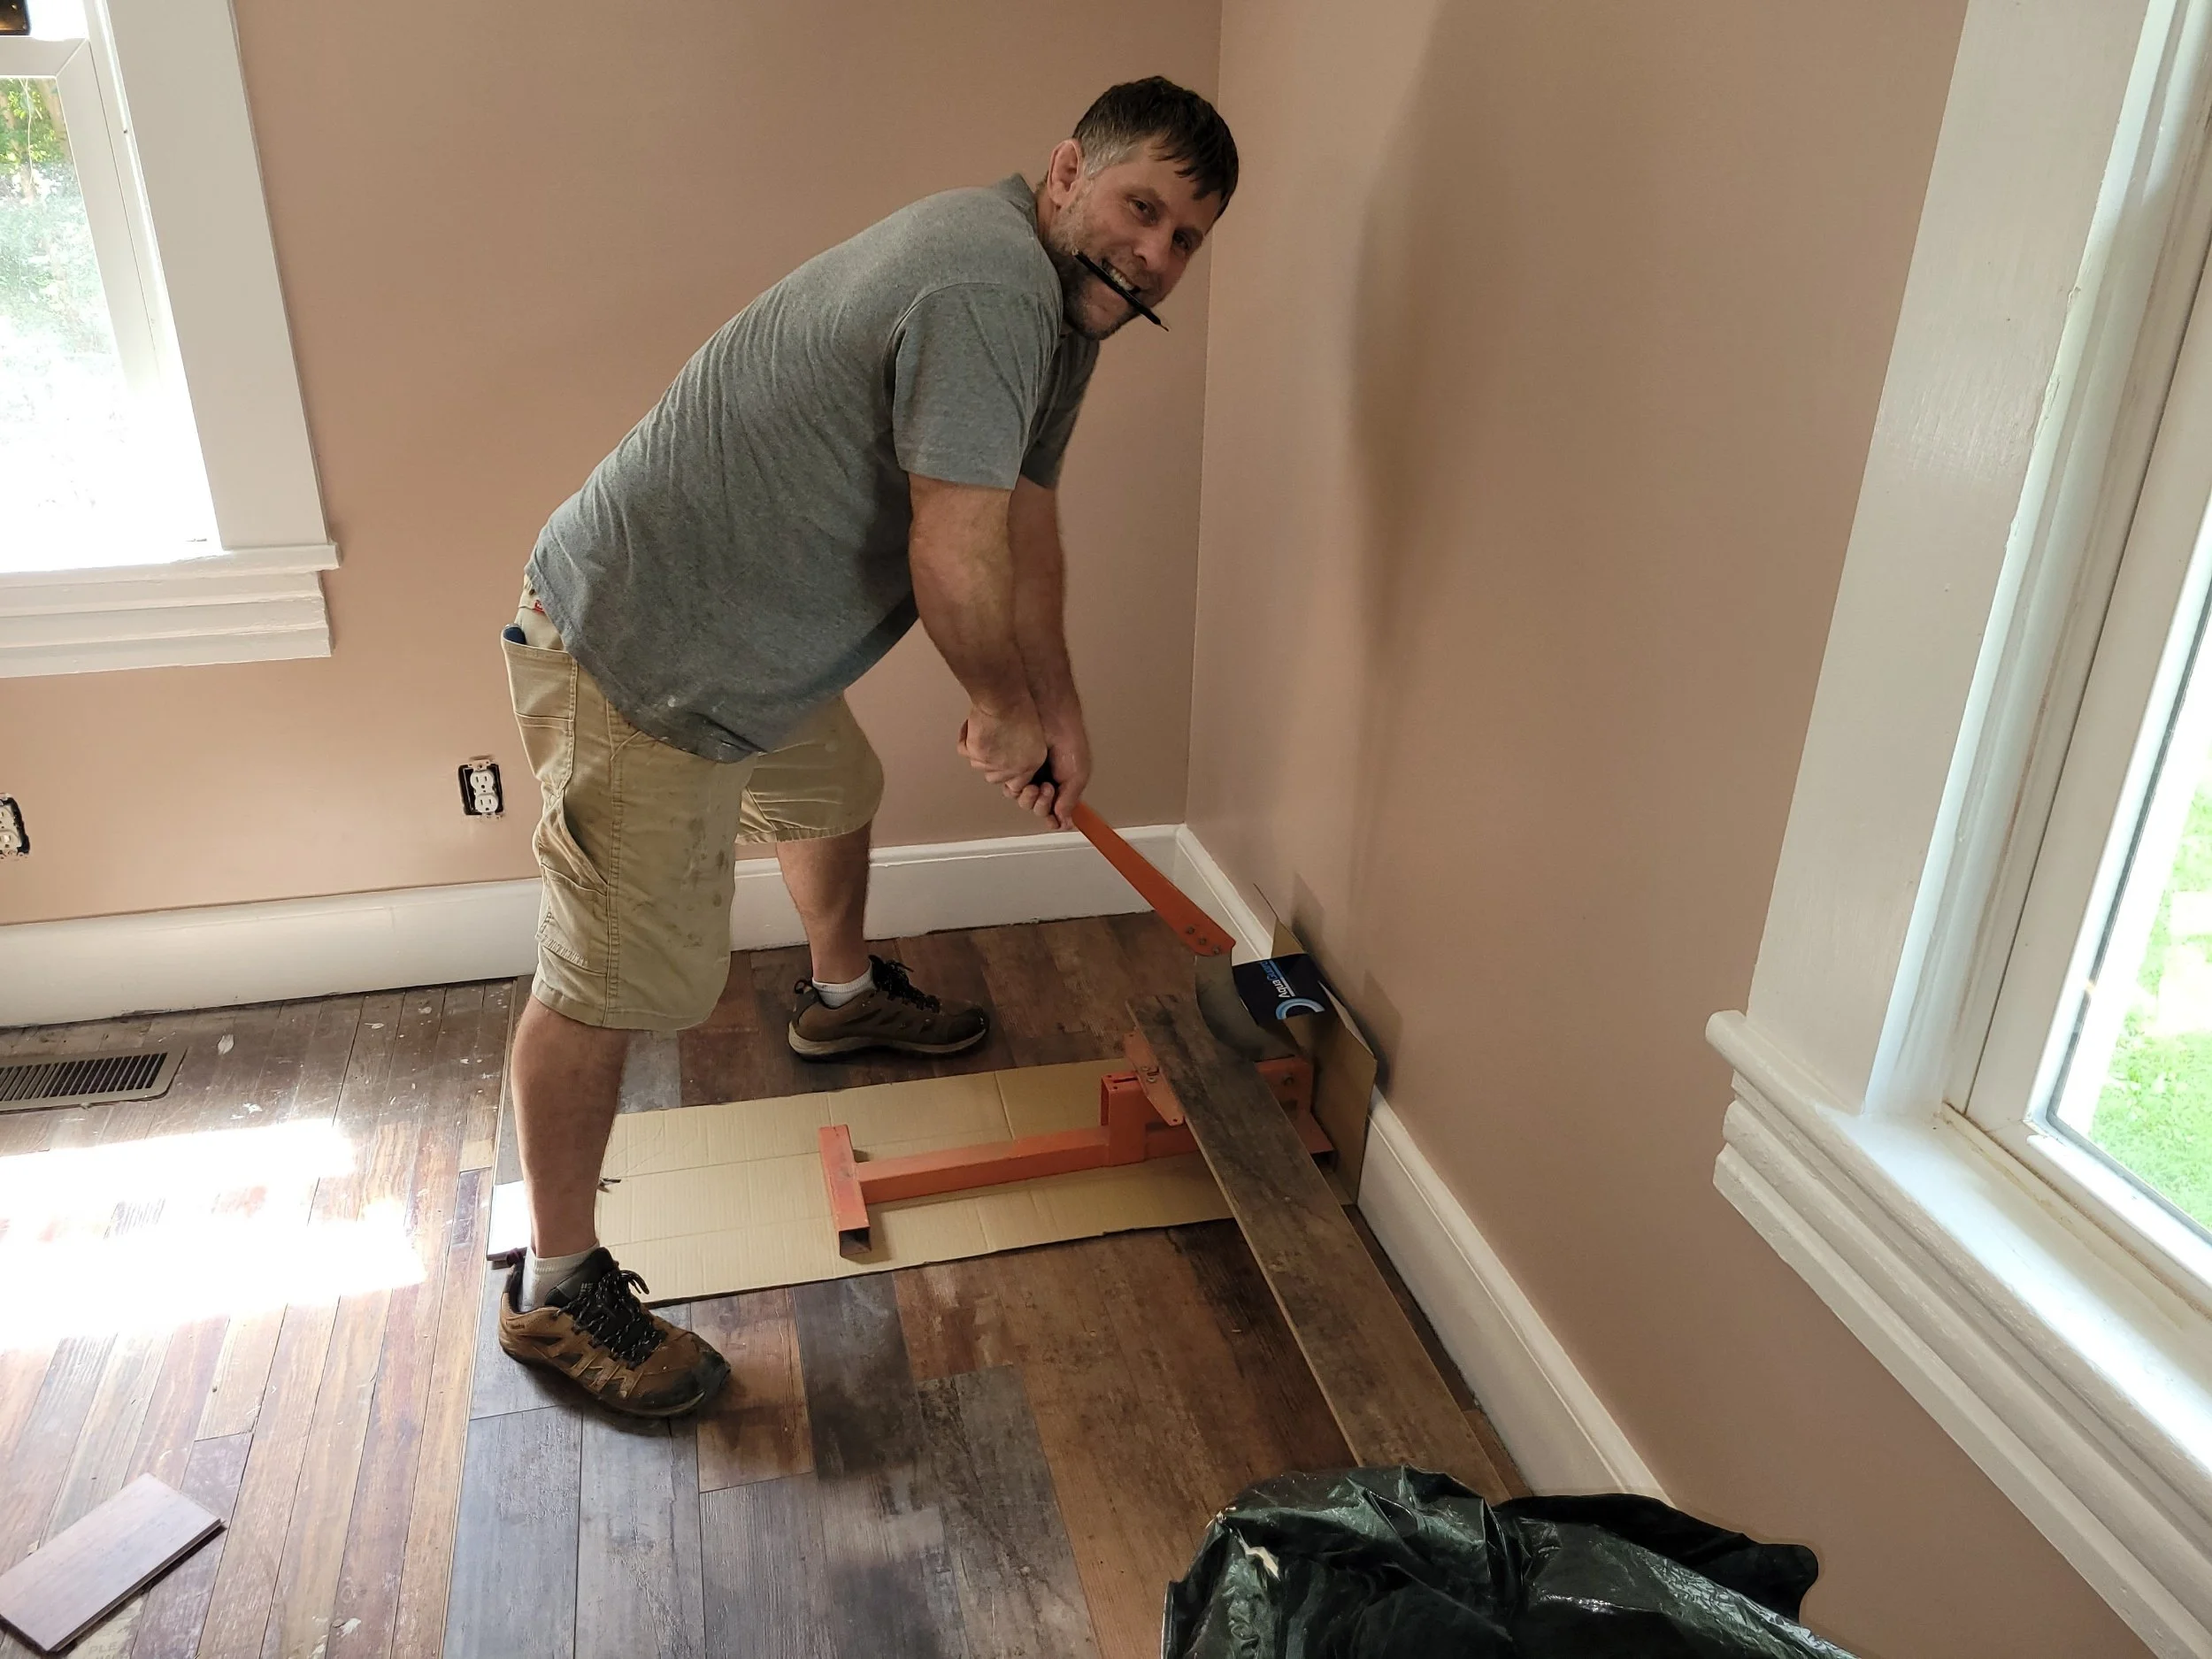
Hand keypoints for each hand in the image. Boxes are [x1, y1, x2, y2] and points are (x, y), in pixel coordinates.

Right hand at [957, 702, 1047, 797]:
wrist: (1004, 697)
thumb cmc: (1020, 706)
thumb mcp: (1034, 734)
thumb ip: (1023, 753)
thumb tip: (1009, 759)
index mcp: (1032, 763)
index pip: (1016, 784)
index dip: (1007, 773)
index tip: (1002, 764)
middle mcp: (1012, 767)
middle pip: (994, 777)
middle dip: (991, 763)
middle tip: (992, 744)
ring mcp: (993, 763)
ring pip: (978, 764)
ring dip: (979, 750)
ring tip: (985, 730)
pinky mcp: (975, 754)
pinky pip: (964, 751)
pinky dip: (965, 738)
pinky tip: (972, 727)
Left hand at [1013, 707, 1090, 828]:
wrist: (1049, 717)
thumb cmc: (1067, 740)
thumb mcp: (1078, 774)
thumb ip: (1071, 800)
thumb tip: (1064, 821)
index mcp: (1061, 784)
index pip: (1055, 810)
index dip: (1053, 819)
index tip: (1054, 821)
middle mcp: (1042, 780)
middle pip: (1036, 808)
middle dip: (1042, 804)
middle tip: (1048, 789)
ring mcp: (1026, 774)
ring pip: (1021, 800)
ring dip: (1030, 798)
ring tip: (1038, 783)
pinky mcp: (1011, 767)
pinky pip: (1008, 786)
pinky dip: (1016, 787)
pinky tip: (1026, 778)